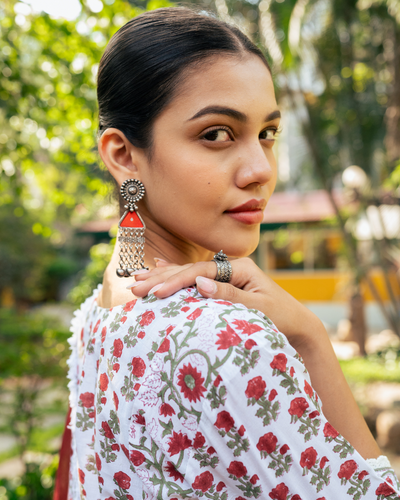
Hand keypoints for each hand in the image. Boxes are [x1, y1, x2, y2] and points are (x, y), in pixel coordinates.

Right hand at [127, 257, 324, 351]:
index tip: (156, 292)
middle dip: (162, 278)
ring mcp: (225, 277)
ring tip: (138, 278)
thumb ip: (230, 296)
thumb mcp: (259, 309)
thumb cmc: (282, 319)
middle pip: (190, 270)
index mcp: (239, 268)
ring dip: (163, 277)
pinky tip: (158, 268)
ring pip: (189, 274)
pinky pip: (194, 280)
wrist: (297, 327)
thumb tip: (199, 283)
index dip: (177, 281)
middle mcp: (230, 268)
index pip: (201, 271)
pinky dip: (175, 276)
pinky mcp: (221, 287)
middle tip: (135, 286)